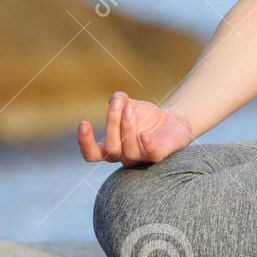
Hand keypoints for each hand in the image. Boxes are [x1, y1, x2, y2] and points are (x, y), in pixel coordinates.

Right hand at [76, 91, 194, 166]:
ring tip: (130, 108)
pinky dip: (147, 145)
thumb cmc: (144, 116)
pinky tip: (145, 134)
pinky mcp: (158, 155)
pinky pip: (152, 155)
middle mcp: (123, 156)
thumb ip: (118, 100)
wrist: (173, 120)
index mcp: (111, 147)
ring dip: (127, 127)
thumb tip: (116, 98)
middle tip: (117, 103)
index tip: (84, 123)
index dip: (85, 142)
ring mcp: (141, 158)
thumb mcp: (128, 104)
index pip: (92, 154)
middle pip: (110, 146)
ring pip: (129, 151)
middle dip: (112, 122)